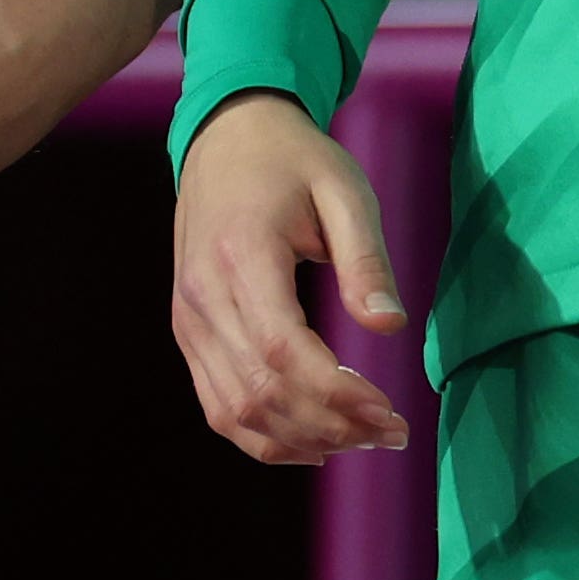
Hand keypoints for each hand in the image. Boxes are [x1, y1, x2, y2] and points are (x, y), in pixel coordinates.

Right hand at [170, 89, 413, 464]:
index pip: (284, 351)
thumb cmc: (293, 161)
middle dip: (331, 426)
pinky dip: (262, 438)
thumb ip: (365, 258)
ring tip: (360, 440)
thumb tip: (389, 327)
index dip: (337, 395)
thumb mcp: (344, 190)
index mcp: (241, 254)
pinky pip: (216, 404)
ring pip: (235, 411)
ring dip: (301, 440)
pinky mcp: (187, 331)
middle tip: (391, 433)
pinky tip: (313, 442)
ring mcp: (187, 318)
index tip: (390, 413)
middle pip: (261, 392)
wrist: (225, 137)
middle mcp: (202, 295)